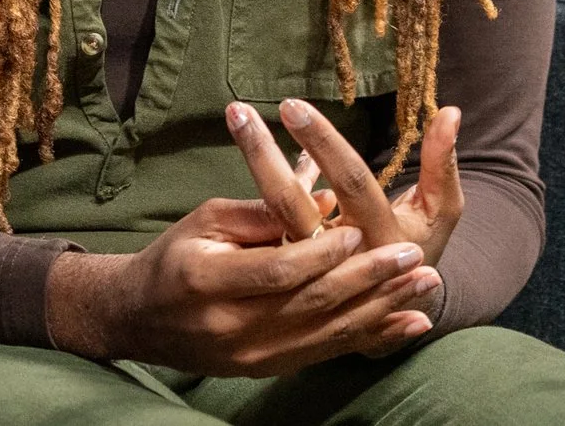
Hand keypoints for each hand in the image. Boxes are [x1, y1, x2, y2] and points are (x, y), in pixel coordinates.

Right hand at [44, 158, 441, 378]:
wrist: (140, 319)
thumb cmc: (175, 257)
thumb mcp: (205, 219)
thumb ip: (262, 211)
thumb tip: (323, 196)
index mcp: (208, 281)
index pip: (281, 270)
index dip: (324, 251)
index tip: (359, 227)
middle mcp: (231, 327)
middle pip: (312, 304)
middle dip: (369, 279)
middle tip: (413, 255)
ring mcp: (250, 356)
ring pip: (327, 333)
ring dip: (382, 309)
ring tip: (424, 285)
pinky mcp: (266, 369)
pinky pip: (326, 353)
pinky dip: (371, 337)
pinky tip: (406, 324)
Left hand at [231, 97, 465, 277]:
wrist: (394, 304)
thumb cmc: (418, 243)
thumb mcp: (440, 210)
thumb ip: (442, 163)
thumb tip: (450, 111)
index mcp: (380, 238)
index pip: (349, 183)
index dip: (324, 144)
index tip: (294, 106)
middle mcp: (338, 256)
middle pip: (292, 204)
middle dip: (262, 155)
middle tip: (238, 111)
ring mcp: (307, 268)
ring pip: (269, 217)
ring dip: (254, 166)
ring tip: (236, 119)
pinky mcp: (286, 272)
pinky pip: (264, 227)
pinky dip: (260, 187)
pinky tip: (258, 147)